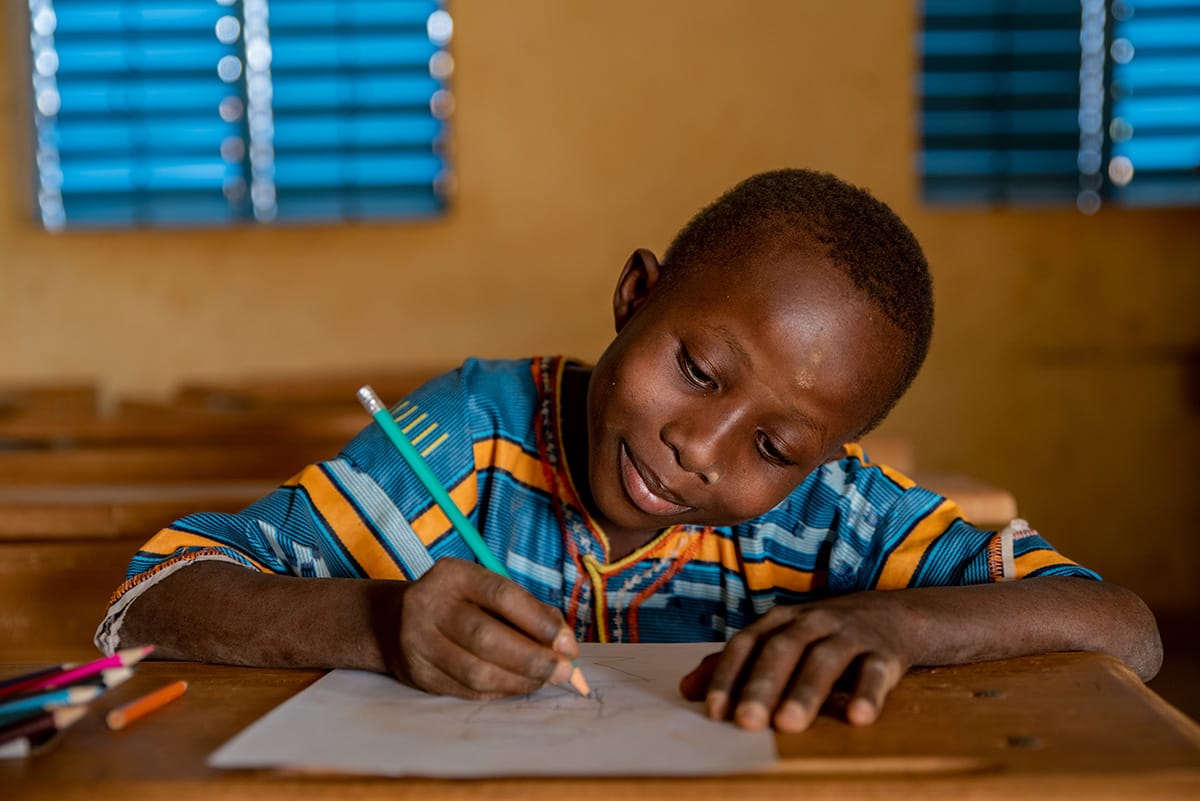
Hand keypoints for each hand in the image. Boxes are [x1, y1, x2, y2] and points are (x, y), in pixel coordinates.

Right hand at [379, 558, 577, 697]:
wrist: (391, 622)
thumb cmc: (457, 603)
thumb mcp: (484, 591)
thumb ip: (526, 610)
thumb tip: (565, 643)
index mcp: (453, 575)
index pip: (501, 595)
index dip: (538, 621)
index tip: (567, 642)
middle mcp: (430, 605)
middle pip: (486, 637)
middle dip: (532, 658)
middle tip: (564, 671)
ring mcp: (419, 642)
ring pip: (476, 671)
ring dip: (519, 680)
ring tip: (545, 680)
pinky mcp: (419, 675)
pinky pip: (467, 690)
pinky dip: (500, 691)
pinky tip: (518, 686)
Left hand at [679, 593, 911, 731]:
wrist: (893, 615)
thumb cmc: (822, 635)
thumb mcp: (779, 641)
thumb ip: (736, 665)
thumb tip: (687, 690)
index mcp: (780, 621)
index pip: (747, 643)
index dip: (728, 675)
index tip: (714, 710)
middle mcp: (812, 622)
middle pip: (783, 649)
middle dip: (762, 685)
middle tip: (747, 721)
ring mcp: (849, 634)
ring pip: (825, 659)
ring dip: (806, 692)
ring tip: (789, 724)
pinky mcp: (885, 652)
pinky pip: (876, 671)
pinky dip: (868, 693)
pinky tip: (858, 718)